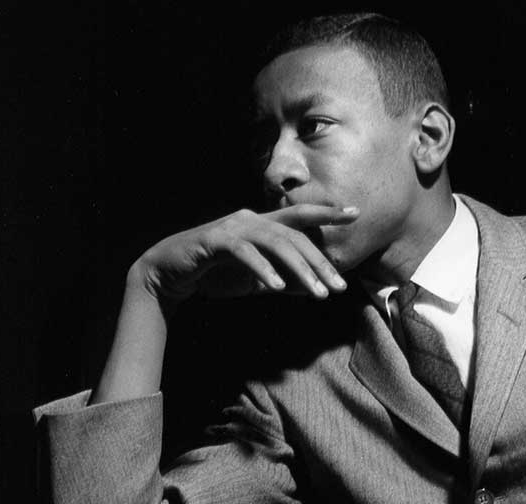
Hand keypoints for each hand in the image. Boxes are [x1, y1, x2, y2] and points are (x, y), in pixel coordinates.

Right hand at [131, 204, 359, 301]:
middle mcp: (251, 218)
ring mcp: (233, 227)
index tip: (355, 212)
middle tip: (339, 287)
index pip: (300, 215)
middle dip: (320, 262)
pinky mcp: (215, 240)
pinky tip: (278, 287)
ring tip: (318, 293)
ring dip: (300, 269)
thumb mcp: (256, 279)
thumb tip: (314, 288)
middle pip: (294, 236)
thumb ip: (283, 280)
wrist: (169, 274)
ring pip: (275, 242)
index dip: (327, 212)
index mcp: (262, 223)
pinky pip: (245, 252)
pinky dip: (263, 269)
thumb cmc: (215, 274)